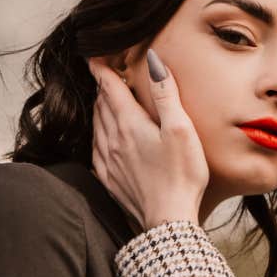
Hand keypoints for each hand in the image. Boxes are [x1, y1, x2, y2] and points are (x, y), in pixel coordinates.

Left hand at [88, 49, 208, 227]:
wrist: (168, 221)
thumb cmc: (181, 176)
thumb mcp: (180, 129)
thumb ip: (166, 94)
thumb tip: (153, 61)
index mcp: (129, 124)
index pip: (108, 87)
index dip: (101, 68)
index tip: (96, 55)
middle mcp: (112, 140)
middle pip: (101, 104)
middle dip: (103, 86)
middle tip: (106, 74)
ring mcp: (108, 161)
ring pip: (97, 125)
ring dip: (100, 109)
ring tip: (106, 100)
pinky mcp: (110, 179)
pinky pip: (96, 149)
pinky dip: (99, 134)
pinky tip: (104, 137)